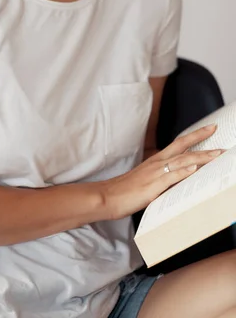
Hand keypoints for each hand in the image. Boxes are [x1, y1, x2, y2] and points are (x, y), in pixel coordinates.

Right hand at [103, 124, 222, 219]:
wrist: (107, 196)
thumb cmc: (126, 190)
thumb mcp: (147, 181)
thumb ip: (163, 178)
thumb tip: (179, 178)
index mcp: (156, 161)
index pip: (179, 144)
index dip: (195, 136)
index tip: (209, 129)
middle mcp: (157, 163)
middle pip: (182, 146)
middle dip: (201, 138)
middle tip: (216, 129)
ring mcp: (155, 173)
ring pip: (182, 160)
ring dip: (201, 156)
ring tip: (217, 153)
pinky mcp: (153, 186)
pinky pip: (170, 177)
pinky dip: (183, 171)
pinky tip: (194, 168)